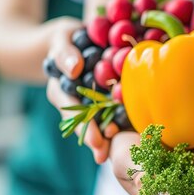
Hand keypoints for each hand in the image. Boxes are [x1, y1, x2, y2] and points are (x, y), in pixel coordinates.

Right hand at [45, 18, 117, 163]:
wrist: (74, 39)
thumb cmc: (66, 38)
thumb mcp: (61, 39)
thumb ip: (64, 53)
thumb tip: (74, 70)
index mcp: (62, 89)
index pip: (72, 110)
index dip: (83, 125)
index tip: (94, 139)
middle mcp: (75, 102)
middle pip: (84, 124)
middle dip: (94, 140)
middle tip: (103, 156)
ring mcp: (89, 104)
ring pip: (97, 123)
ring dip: (105, 139)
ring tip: (113, 156)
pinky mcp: (104, 101)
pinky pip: (111, 114)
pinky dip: (120, 124)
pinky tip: (132, 137)